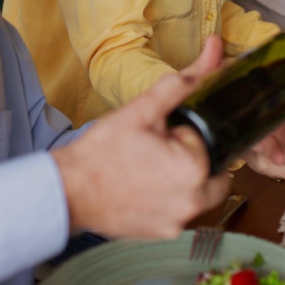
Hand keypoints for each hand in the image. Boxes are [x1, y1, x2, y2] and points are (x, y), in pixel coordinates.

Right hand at [52, 36, 229, 238]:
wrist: (68, 191)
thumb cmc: (102, 151)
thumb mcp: (142, 109)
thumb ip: (183, 81)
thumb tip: (215, 51)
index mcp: (195, 168)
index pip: (207, 139)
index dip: (183, 133)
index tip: (159, 135)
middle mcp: (194, 202)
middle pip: (212, 168)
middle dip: (191, 157)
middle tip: (155, 152)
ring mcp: (179, 222)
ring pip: (198, 191)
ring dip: (183, 178)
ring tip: (147, 169)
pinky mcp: (164, 234)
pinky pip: (179, 210)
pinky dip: (168, 198)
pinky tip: (142, 187)